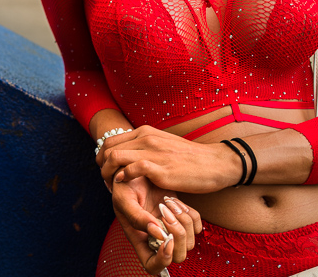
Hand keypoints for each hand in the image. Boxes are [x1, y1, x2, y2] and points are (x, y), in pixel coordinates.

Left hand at [98, 125, 236, 192]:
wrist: (216, 163)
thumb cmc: (189, 158)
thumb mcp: (163, 145)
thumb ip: (145, 147)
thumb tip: (128, 155)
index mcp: (145, 132)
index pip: (110, 140)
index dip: (102, 157)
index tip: (106, 170)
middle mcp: (146, 138)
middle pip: (108, 148)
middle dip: (102, 166)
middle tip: (106, 180)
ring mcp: (153, 152)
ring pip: (115, 156)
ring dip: (108, 173)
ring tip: (112, 185)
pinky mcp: (161, 168)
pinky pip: (132, 168)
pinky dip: (123, 177)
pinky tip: (124, 185)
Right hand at [112, 177, 201, 273]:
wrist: (135, 168)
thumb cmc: (123, 185)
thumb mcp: (123, 199)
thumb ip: (137, 218)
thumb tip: (158, 234)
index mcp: (139, 239)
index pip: (152, 266)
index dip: (162, 260)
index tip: (166, 240)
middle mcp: (157, 237)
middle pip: (178, 256)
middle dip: (177, 236)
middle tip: (166, 214)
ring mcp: (170, 227)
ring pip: (190, 240)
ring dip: (182, 221)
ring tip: (167, 202)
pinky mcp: (181, 215)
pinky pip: (197, 224)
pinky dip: (190, 213)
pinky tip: (174, 201)